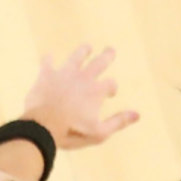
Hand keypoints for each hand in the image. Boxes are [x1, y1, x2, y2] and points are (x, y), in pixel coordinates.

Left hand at [23, 45, 138, 148]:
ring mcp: (64, 75)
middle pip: (98, 63)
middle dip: (106, 56)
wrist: (42, 127)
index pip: (110, 83)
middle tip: (111, 50)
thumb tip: (137, 114)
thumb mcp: (99, 133)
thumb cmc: (72, 132)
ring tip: (87, 47)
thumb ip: (118, 122)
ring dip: (83, 51)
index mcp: (96, 91)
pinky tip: (48, 56)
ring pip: (76, 57)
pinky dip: (48, 60)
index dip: (112, 88)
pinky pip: (47, 63)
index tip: (110, 94)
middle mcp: (83, 78)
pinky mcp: (46, 76)